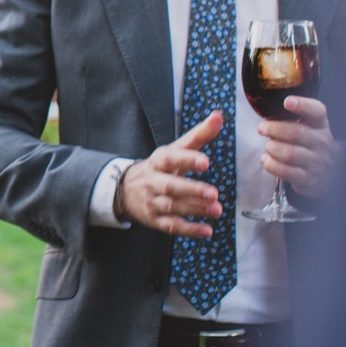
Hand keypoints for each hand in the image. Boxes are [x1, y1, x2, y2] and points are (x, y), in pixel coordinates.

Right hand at [116, 111, 224, 238]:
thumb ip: (199, 134)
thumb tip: (219, 116)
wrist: (126, 189)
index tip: (205, 162)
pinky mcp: (155, 220)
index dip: (187, 159)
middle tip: (213, 193)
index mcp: (159, 161)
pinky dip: (189, 230)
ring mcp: (153, 202)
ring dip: (194, 209)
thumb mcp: (176, 149)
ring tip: (216, 210)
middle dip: (191, 190)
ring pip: (172, 207)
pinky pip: (171, 227)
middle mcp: (153, 181)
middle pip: (170, 186)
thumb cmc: (161, 167)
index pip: (171, 158)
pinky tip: (207, 231)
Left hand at [260, 97, 338, 195]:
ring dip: (272, 148)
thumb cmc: (310, 145)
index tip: (287, 102)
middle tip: (262, 128)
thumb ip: (293, 118)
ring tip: (268, 146)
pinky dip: (270, 164)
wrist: (328, 173)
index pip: (317, 111)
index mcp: (320, 125)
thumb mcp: (310, 128)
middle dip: (273, 129)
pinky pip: (285, 171)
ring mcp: (315, 162)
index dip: (302, 105)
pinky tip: (266, 159)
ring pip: (289, 153)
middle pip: (296, 132)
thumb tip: (266, 115)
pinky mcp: (307, 178)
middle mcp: (321, 142)